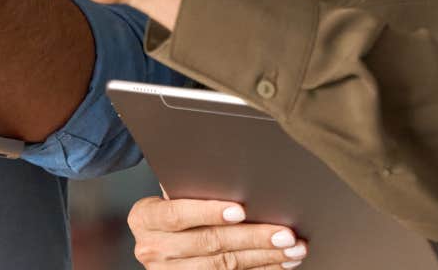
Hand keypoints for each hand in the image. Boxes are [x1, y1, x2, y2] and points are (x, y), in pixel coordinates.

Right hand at [128, 197, 308, 268]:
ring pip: (223, 266)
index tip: (240, 210)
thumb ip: (190, 188)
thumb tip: (233, 177)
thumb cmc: (172, 208)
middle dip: (251, 237)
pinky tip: (280, 262)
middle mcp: (153, 249)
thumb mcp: (171, 195)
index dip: (208, 212)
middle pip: (208, 243)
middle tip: (284, 233)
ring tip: (292, 248)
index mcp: (145, 218)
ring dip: (263, 257)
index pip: (176, 214)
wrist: (159, 241)